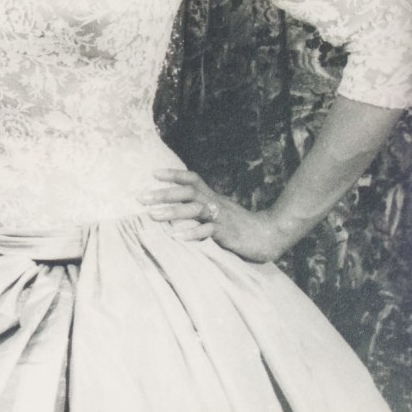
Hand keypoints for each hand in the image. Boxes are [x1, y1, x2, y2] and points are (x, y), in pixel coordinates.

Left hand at [138, 168, 287, 262]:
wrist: (270, 235)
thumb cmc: (242, 226)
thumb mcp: (220, 212)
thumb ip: (203, 209)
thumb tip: (181, 209)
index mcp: (212, 197)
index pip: (192, 179)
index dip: (174, 174)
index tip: (153, 173)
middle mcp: (215, 203)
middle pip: (187, 192)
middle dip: (163, 194)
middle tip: (140, 197)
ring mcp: (221, 218)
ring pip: (195, 210)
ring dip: (172, 212)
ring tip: (152, 216)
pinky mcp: (228, 234)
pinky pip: (209, 231)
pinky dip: (193, 233)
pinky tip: (178, 237)